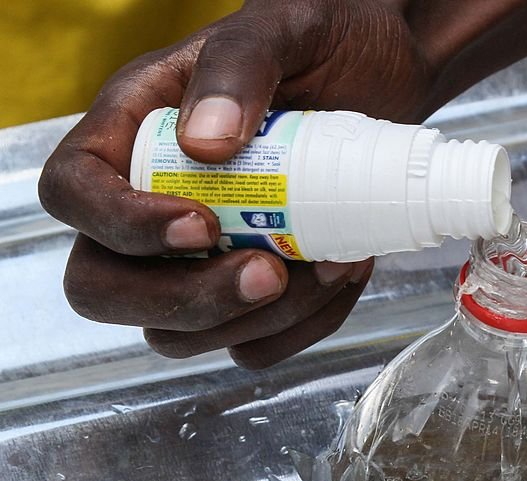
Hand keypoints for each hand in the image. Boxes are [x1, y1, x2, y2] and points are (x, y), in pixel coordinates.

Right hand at [38, 0, 434, 367]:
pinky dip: (300, 327)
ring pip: (182, 332)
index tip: (200, 225)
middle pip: (104, 287)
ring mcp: (200, 255)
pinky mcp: (254, 288)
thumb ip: (238, 67)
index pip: (73, 193)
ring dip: (258, 320)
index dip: (120, 225)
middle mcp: (153, 198)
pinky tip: (342, 274)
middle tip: (268, 274)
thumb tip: (202, 141)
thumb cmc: (332, 40)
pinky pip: (252, 344)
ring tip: (331, 264)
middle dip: (185, 300)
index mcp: (135, 129)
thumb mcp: (286, 27)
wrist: (394, 77)